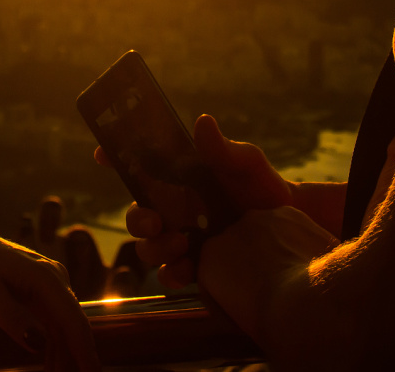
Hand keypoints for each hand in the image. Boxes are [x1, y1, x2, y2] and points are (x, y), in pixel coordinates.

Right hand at [95, 114, 343, 285]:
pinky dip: (172, 273)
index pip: (137, 166)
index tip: (102, 154)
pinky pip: (170, 273)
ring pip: (148, 247)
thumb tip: (202, 121)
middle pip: (136, 215)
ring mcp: (181, 238)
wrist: (292, 224)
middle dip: (137, 220)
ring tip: (182, 244)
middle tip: (154, 222)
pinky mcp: (195, 266)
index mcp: (177, 178)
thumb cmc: (262, 186)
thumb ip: (223, 148)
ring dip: (155, 248)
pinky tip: (186, 269)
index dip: (114, 157)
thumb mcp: (246, 162)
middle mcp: (172, 209)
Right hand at [198, 207, 339, 340]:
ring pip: (264, 235)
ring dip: (273, 251)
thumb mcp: (239, 323)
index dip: (229, 295)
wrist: (310, 304)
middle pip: (239, 250)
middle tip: (270, 294)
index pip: (214, 274)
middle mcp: (229, 230)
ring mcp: (260, 218)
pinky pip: (289, 228)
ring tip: (294, 278)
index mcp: (209, 258)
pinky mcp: (290, 213)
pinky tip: (308, 263)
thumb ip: (233, 304)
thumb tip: (247, 306)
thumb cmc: (271, 325)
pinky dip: (295, 242)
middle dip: (251, 267)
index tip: (244, 312)